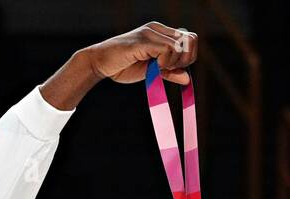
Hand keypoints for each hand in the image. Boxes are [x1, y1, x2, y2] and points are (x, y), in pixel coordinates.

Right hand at [40, 22, 197, 109]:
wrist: (99, 63)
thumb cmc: (122, 67)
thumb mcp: (151, 71)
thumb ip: (169, 72)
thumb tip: (187, 79)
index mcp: (160, 32)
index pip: (190, 38)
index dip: (188, 56)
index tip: (174, 69)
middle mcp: (157, 28)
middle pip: (190, 39)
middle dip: (184, 59)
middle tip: (168, 70)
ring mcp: (150, 32)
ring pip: (180, 45)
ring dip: (173, 62)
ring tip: (158, 68)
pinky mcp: (143, 40)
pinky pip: (167, 50)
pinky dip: (164, 62)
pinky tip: (153, 66)